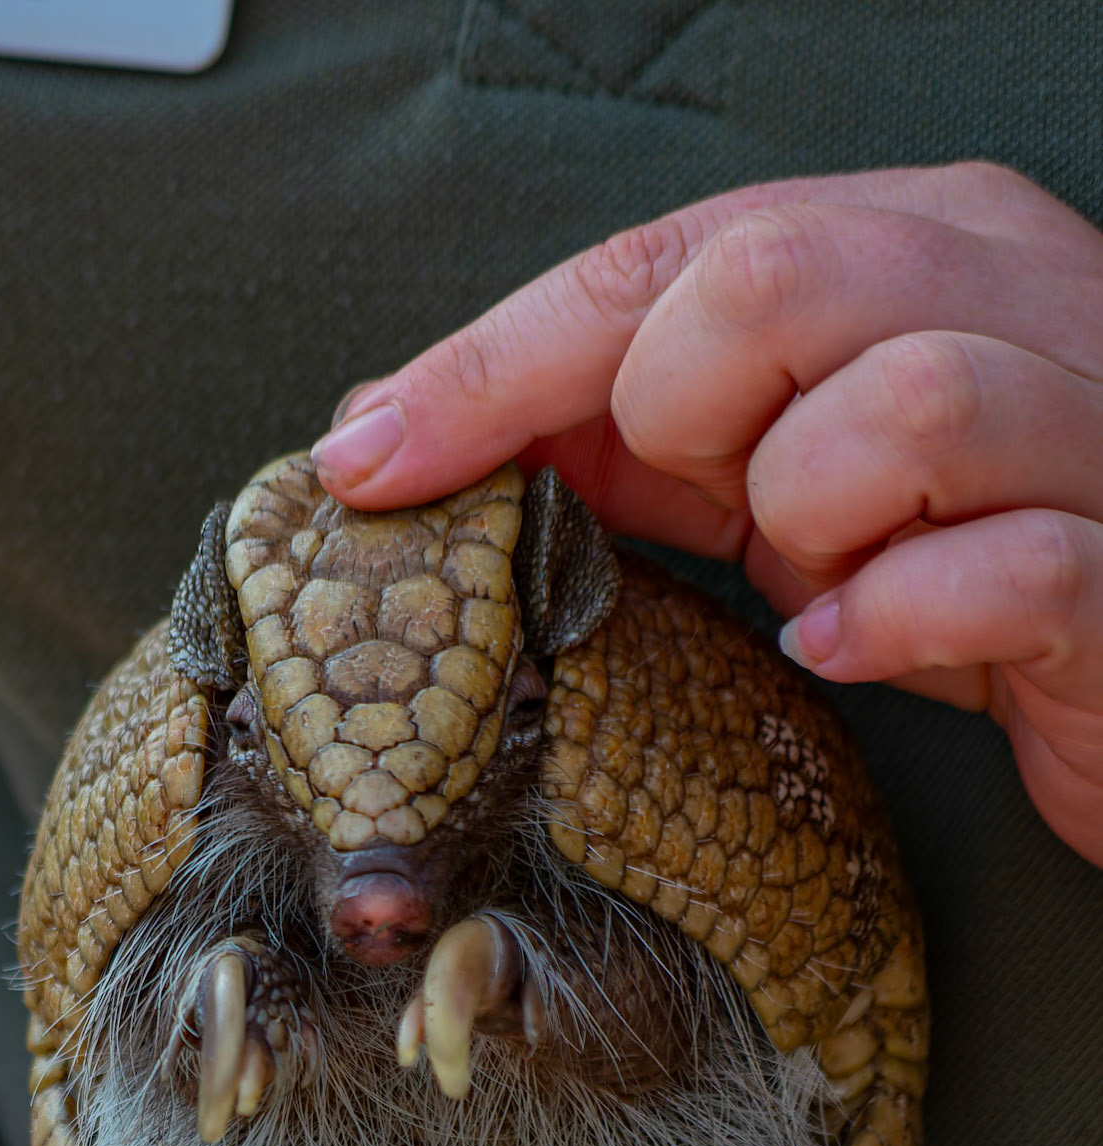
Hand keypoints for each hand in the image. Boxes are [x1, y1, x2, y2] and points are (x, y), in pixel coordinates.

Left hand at [312, 162, 1102, 866]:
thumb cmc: (963, 564)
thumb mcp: (788, 482)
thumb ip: (645, 440)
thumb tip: (423, 431)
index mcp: (917, 245)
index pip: (668, 257)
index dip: (498, 360)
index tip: (370, 456)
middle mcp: (1013, 298)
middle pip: (779, 281)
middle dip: (687, 416)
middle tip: (718, 507)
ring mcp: (1086, 429)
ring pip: (909, 404)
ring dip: (811, 516)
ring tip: (823, 580)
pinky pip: (1008, 566)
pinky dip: (900, 617)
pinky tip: (857, 644)